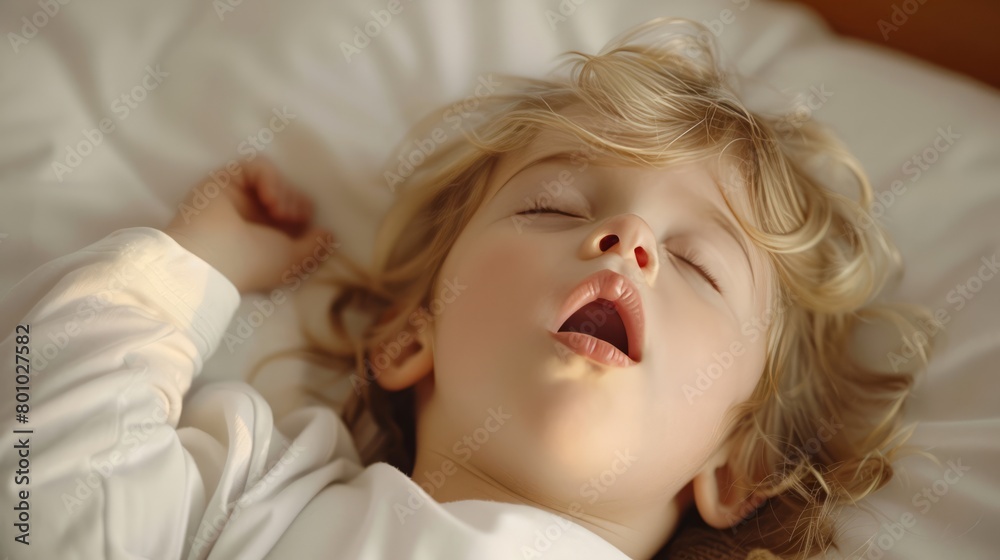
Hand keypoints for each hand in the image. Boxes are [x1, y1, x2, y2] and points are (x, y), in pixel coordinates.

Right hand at [165, 159, 335, 293]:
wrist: (211, 259)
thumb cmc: (253, 264)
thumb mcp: (293, 261)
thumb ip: (315, 247)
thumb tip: (329, 234)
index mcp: (266, 235)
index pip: (296, 210)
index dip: (304, 213)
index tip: (304, 226)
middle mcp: (252, 214)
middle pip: (288, 191)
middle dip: (295, 202)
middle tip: (288, 217)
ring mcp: (238, 196)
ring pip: (273, 177)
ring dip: (283, 191)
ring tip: (277, 210)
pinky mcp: (225, 179)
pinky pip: (257, 166)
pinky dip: (269, 178)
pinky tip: (267, 198)